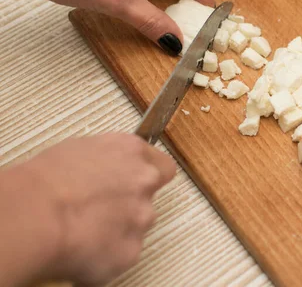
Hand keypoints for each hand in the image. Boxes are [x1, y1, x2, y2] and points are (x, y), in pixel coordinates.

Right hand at [0, 133, 175, 285]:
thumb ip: (107, 161)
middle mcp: (144, 182)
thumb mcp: (79, 151)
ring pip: (136, 227)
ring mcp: (141, 217)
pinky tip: (82, 249)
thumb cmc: (44, 182)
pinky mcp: (131, 250)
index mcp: (132, 152)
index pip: (162, 166)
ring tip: (84, 231)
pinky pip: (123, 254)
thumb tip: (105, 172)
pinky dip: (106, 254)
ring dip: (118, 230)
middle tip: (99, 212)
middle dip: (129, 206)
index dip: (149, 177)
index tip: (135, 185)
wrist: (35, 215)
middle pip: (148, 198)